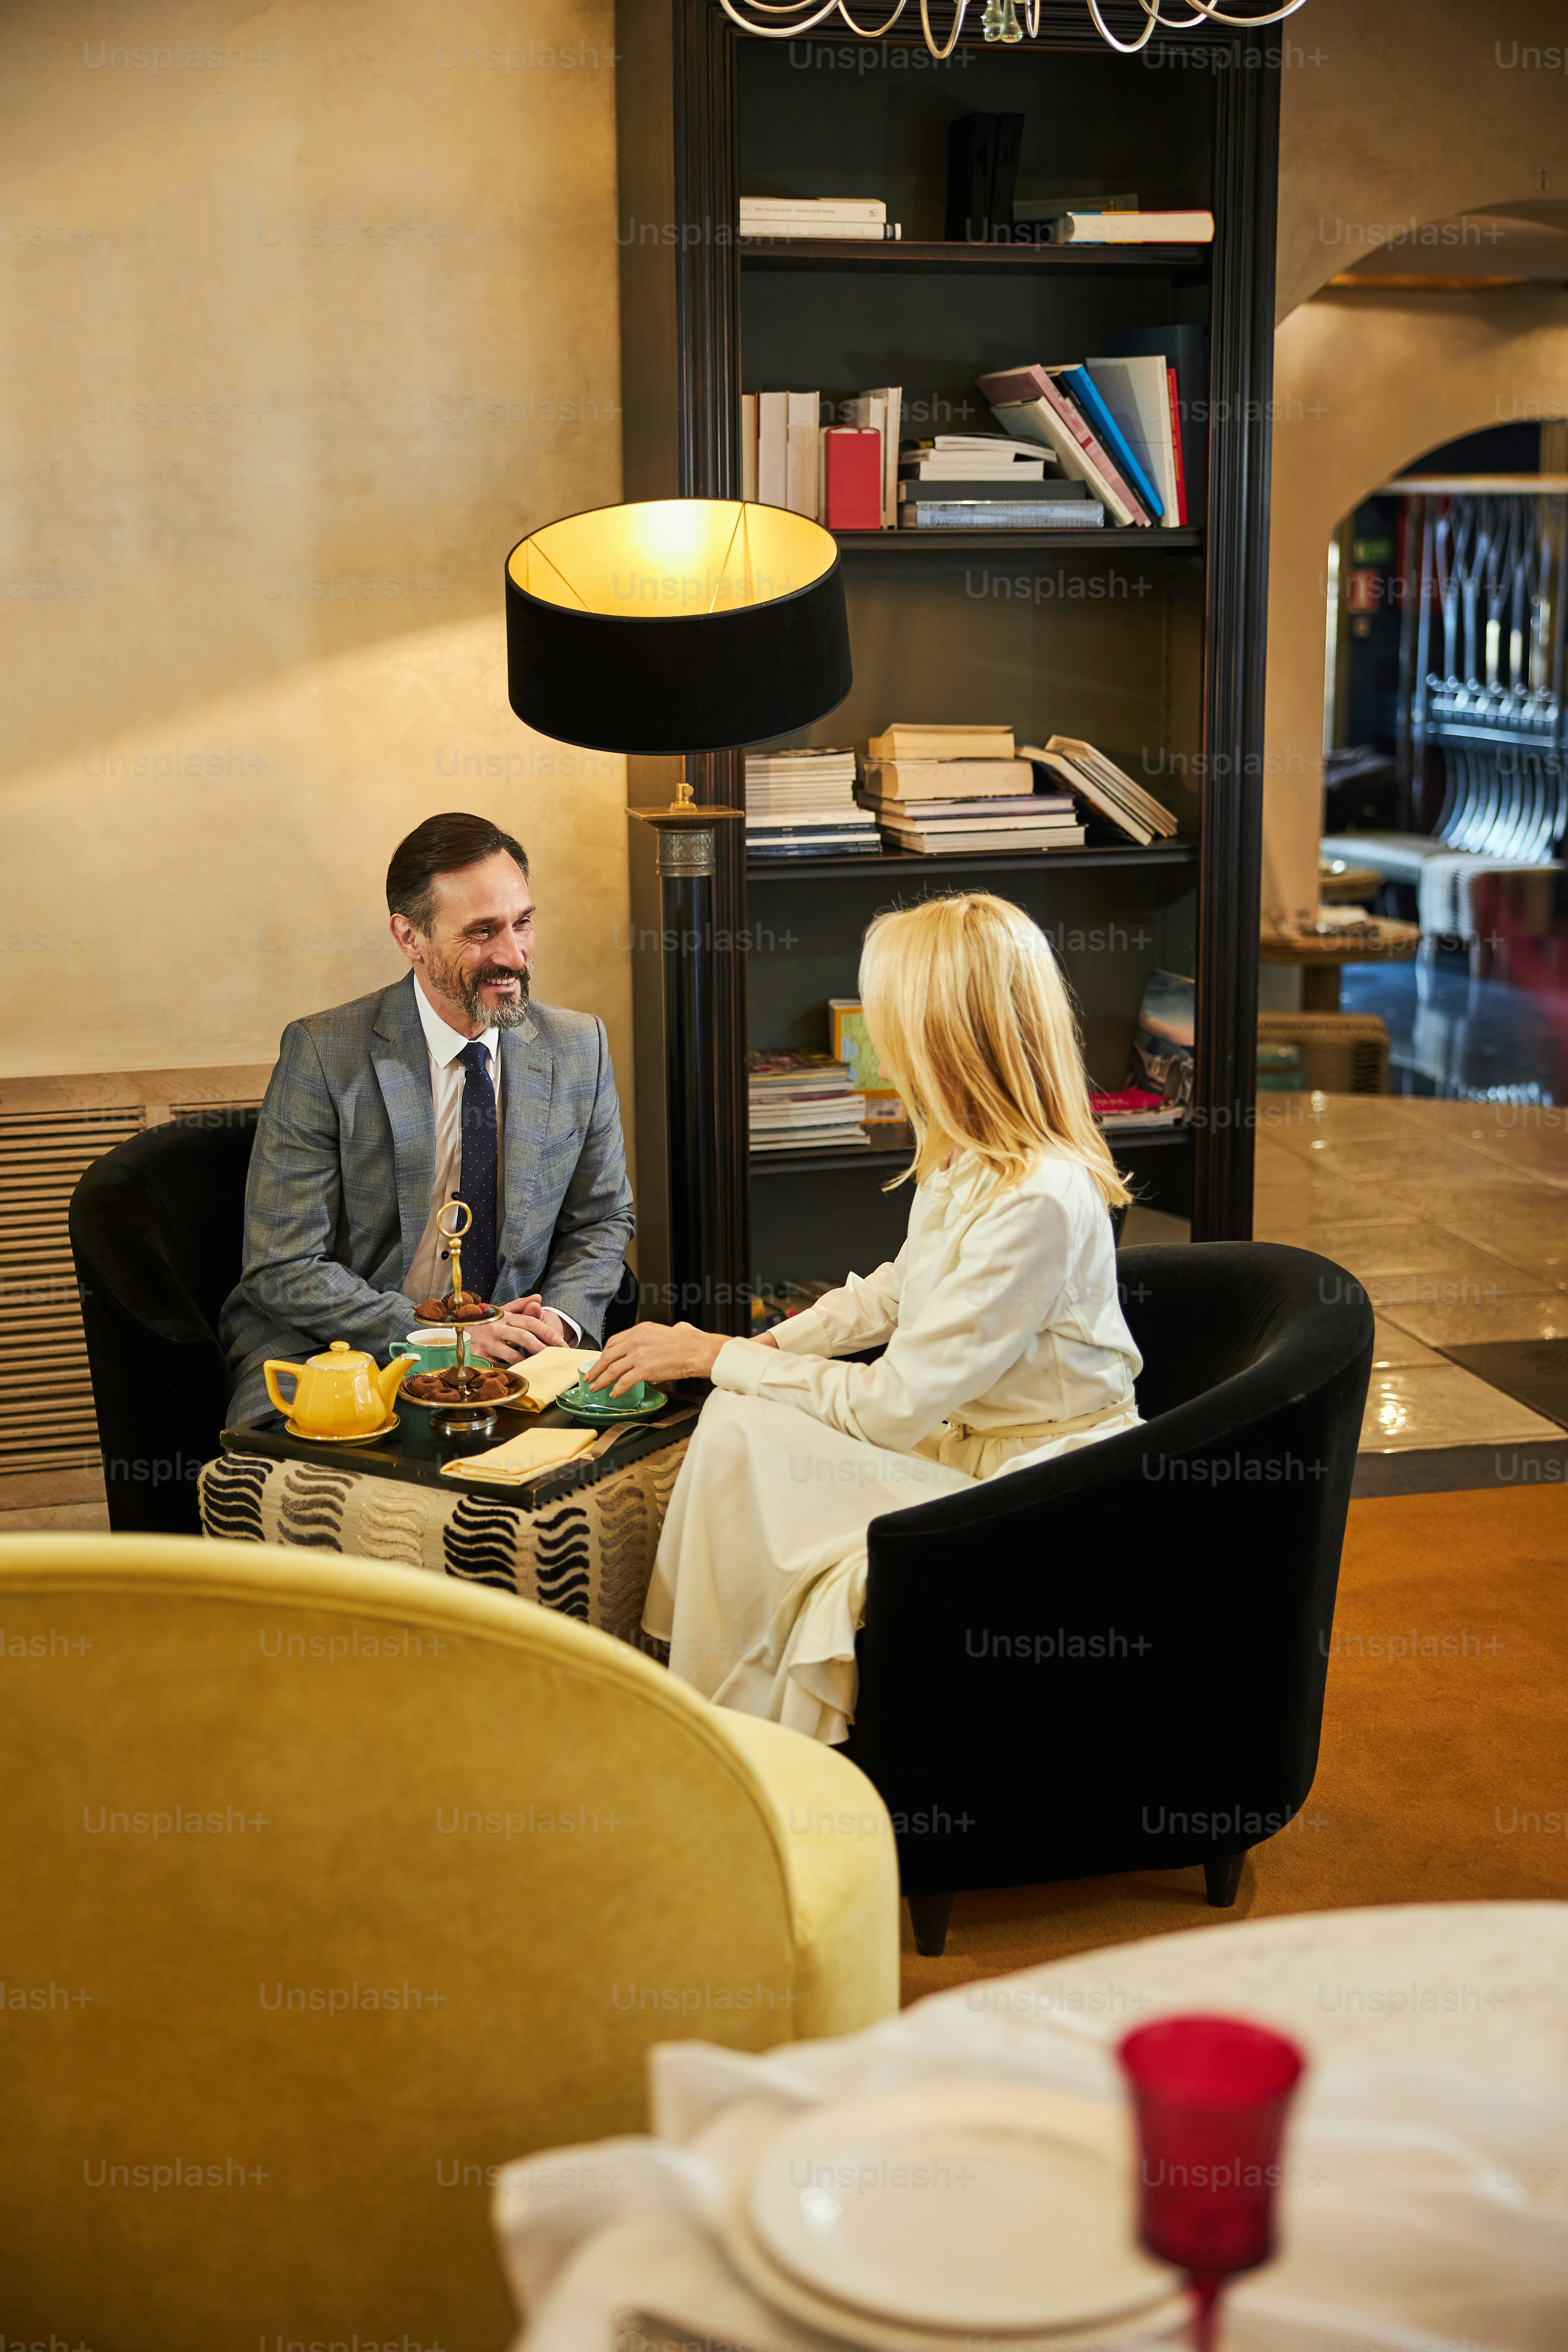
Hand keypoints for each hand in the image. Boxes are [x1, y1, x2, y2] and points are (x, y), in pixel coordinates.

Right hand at [468, 1295, 571, 1364]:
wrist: (455, 1332)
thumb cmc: (484, 1324)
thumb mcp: (500, 1312)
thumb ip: (520, 1305)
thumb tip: (539, 1298)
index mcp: (505, 1317)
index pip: (530, 1322)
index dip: (547, 1332)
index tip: (561, 1342)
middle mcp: (497, 1328)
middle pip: (524, 1337)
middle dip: (542, 1347)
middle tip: (556, 1357)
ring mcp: (487, 1343)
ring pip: (513, 1355)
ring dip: (529, 1362)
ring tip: (542, 1367)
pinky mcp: (480, 1357)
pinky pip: (499, 1367)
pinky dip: (511, 1372)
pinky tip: (522, 1374)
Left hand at [586, 1319, 733, 1397]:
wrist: (696, 1350)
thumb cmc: (688, 1343)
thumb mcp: (667, 1331)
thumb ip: (655, 1337)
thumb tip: (657, 1342)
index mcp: (639, 1330)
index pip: (614, 1342)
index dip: (605, 1353)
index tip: (601, 1360)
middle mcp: (635, 1341)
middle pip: (608, 1356)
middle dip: (596, 1368)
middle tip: (590, 1376)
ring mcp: (638, 1355)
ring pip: (612, 1369)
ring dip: (601, 1381)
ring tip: (595, 1388)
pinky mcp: (643, 1370)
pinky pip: (623, 1381)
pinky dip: (616, 1389)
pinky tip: (614, 1394)